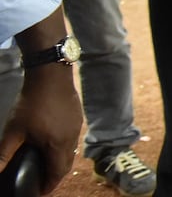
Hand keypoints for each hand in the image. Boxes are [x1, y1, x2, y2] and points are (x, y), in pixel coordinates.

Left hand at [0, 64, 81, 193]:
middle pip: (65, 166)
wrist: (51, 74)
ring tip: (45, 162)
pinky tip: (52, 141)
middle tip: (40, 180)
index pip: (55, 175)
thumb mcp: (13, 130)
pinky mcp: (77, 117)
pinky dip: (63, 147)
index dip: (46, 186)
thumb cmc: (32, 103)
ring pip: (70, 152)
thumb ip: (3, 154)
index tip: (37, 191)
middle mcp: (71, 139)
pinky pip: (71, 139)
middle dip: (54, 176)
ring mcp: (76, 127)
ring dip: (59, 161)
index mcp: (57, 146)